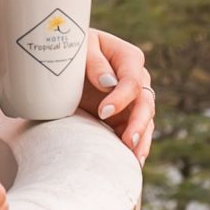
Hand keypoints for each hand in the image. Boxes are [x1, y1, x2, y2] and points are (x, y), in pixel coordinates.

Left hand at [84, 29, 155, 161]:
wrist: (63, 61)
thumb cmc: (72, 49)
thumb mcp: (80, 47)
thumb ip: (94, 62)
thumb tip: (108, 83)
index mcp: (128, 58)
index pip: (132, 81)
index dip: (121, 98)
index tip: (103, 112)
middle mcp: (137, 79)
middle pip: (145, 103)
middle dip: (138, 123)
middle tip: (128, 141)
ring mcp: (134, 100)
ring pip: (146, 121)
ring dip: (142, 139)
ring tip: (136, 158)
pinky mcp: (126, 116)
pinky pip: (136, 132)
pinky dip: (137, 147)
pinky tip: (134, 162)